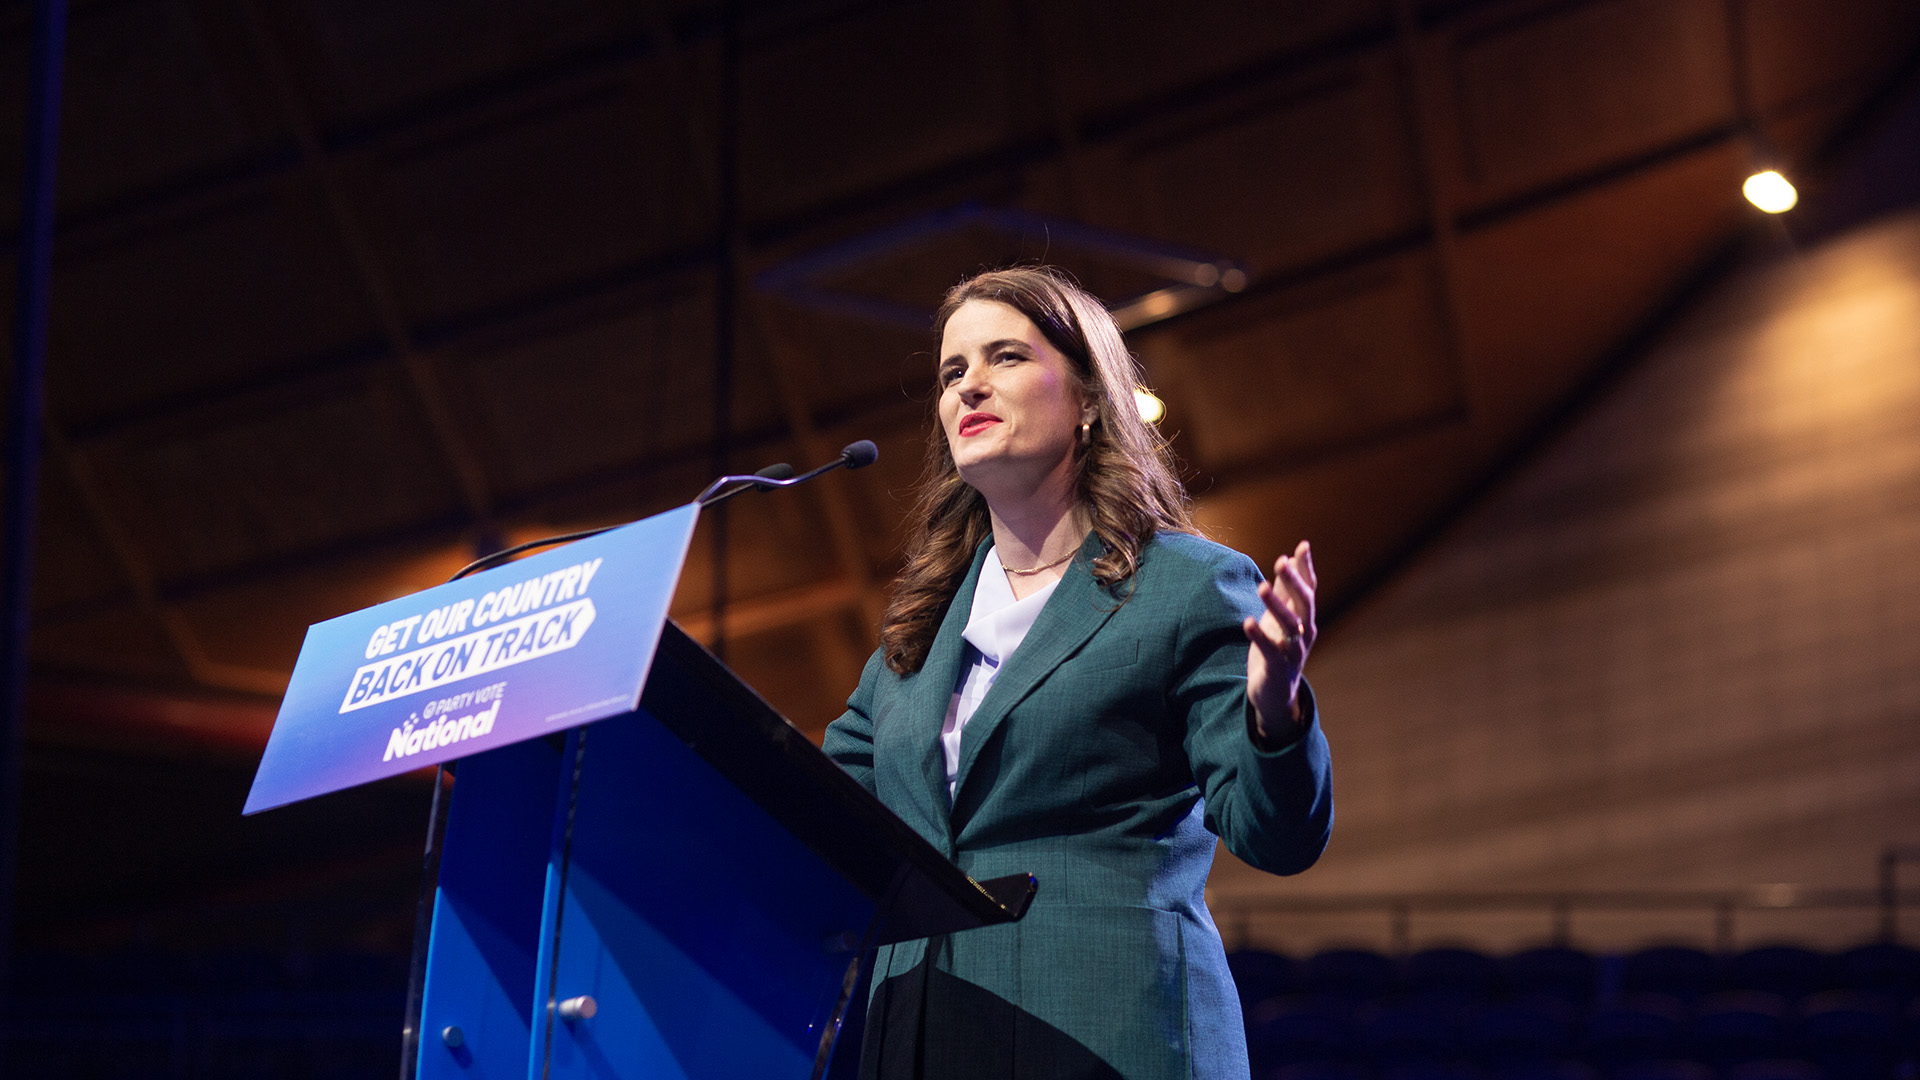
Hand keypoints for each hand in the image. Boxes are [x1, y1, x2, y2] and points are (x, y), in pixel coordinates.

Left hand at [1243, 540, 1317, 741]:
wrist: (1275, 693)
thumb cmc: (1278, 648)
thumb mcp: (1281, 617)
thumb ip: (1287, 591)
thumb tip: (1290, 558)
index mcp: (1305, 618)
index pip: (1309, 589)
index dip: (1306, 569)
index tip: (1302, 545)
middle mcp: (1305, 633)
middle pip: (1304, 604)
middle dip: (1294, 583)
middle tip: (1281, 562)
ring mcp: (1293, 651)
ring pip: (1290, 626)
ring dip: (1276, 606)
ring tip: (1262, 587)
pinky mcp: (1277, 668)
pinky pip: (1270, 650)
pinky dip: (1260, 636)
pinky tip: (1248, 622)